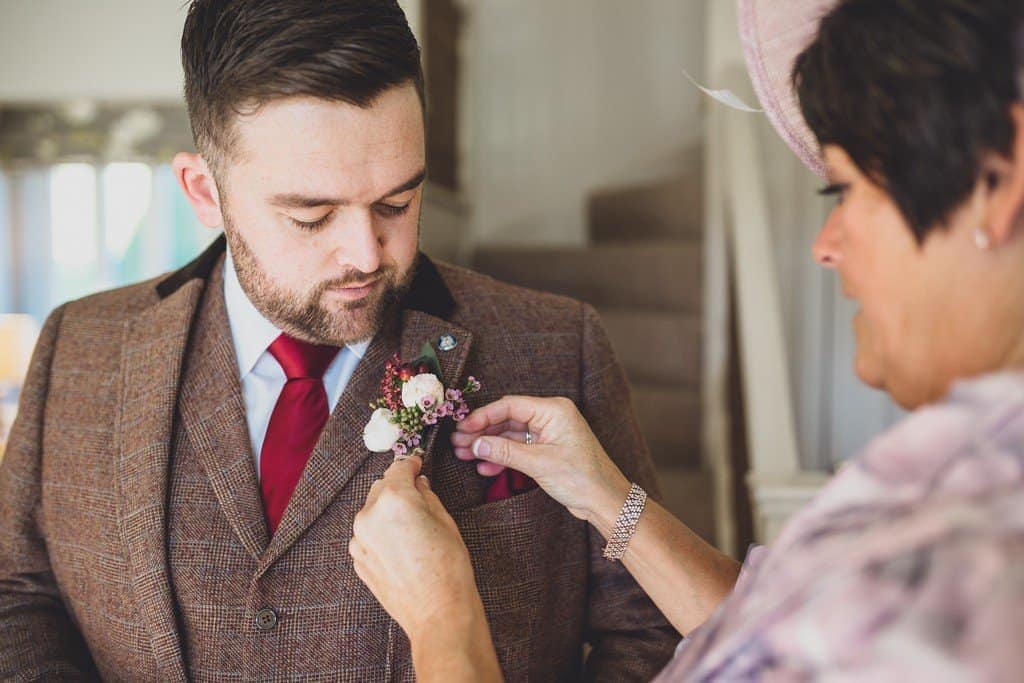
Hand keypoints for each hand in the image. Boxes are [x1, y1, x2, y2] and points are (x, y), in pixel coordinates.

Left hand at [350, 456, 484, 640]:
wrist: (437, 613)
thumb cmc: (448, 569)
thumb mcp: (446, 521)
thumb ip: (427, 496)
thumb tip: (419, 484)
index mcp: (394, 499)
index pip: (399, 468)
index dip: (410, 463)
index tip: (417, 464)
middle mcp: (370, 515)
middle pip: (382, 487)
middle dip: (399, 488)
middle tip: (419, 496)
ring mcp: (360, 539)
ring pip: (372, 511)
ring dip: (388, 511)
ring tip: (411, 527)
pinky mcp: (358, 559)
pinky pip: (368, 535)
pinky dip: (381, 533)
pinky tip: (402, 546)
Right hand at [451, 396, 630, 534]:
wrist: (605, 501)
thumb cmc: (582, 478)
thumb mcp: (539, 463)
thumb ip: (505, 451)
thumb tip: (476, 444)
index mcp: (553, 410)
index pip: (510, 406)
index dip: (483, 416)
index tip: (462, 428)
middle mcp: (551, 417)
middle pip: (507, 419)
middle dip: (482, 433)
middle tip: (457, 443)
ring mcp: (549, 434)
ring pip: (510, 435)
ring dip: (488, 446)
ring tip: (464, 455)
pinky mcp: (547, 450)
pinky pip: (519, 449)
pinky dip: (502, 457)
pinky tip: (485, 468)